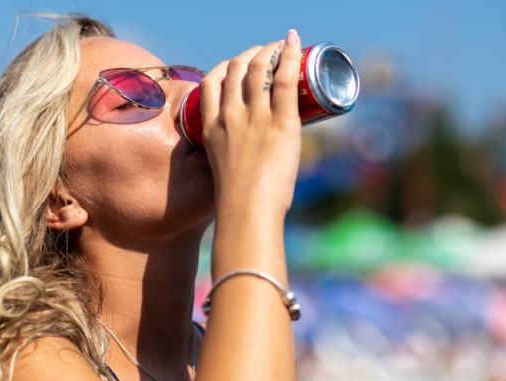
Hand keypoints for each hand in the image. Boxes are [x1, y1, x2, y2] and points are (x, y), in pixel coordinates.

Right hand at [199, 29, 302, 215]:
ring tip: (282, 47)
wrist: (247, 212)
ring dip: (270, 50)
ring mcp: (255, 119)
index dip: (225, 66)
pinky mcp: (281, 124)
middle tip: (267, 53)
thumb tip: (250, 160)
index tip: (238, 64)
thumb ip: (232, 157)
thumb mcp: (223, 170)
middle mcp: (231, 117)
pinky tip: (294, 43)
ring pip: (258, 68)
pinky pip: (283, 80)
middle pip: (235, 68)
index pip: (211, 82)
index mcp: (212, 128)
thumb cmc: (238, 202)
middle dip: (251, 53)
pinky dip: (289, 55)